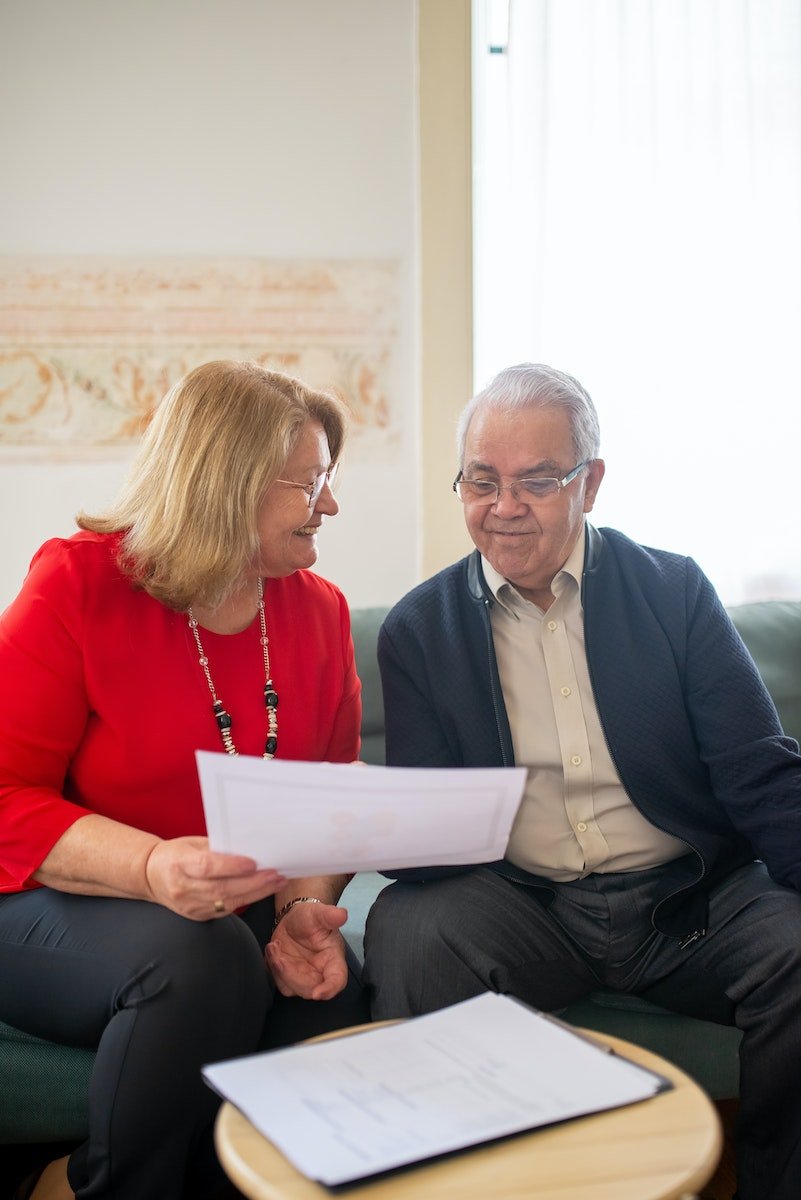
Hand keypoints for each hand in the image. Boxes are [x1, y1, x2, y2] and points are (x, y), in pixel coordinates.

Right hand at [144, 836, 286, 920]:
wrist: (150, 876)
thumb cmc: (175, 854)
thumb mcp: (191, 843)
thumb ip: (216, 848)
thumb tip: (248, 849)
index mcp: (179, 864)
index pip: (207, 867)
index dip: (231, 866)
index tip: (253, 863)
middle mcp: (183, 888)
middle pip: (221, 889)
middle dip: (253, 883)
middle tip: (275, 875)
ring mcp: (189, 906)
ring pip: (226, 903)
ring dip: (255, 893)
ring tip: (276, 883)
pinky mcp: (197, 916)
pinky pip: (225, 910)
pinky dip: (245, 900)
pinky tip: (261, 892)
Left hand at [265, 901, 348, 1000]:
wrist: (294, 919)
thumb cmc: (311, 917)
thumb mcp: (319, 913)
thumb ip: (330, 915)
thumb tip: (341, 914)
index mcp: (333, 959)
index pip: (337, 980)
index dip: (330, 989)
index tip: (319, 994)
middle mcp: (320, 973)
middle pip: (310, 989)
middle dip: (291, 975)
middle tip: (279, 956)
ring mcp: (304, 977)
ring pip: (292, 988)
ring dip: (279, 970)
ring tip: (274, 946)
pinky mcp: (289, 978)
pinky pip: (279, 982)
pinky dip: (272, 969)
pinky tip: (272, 950)